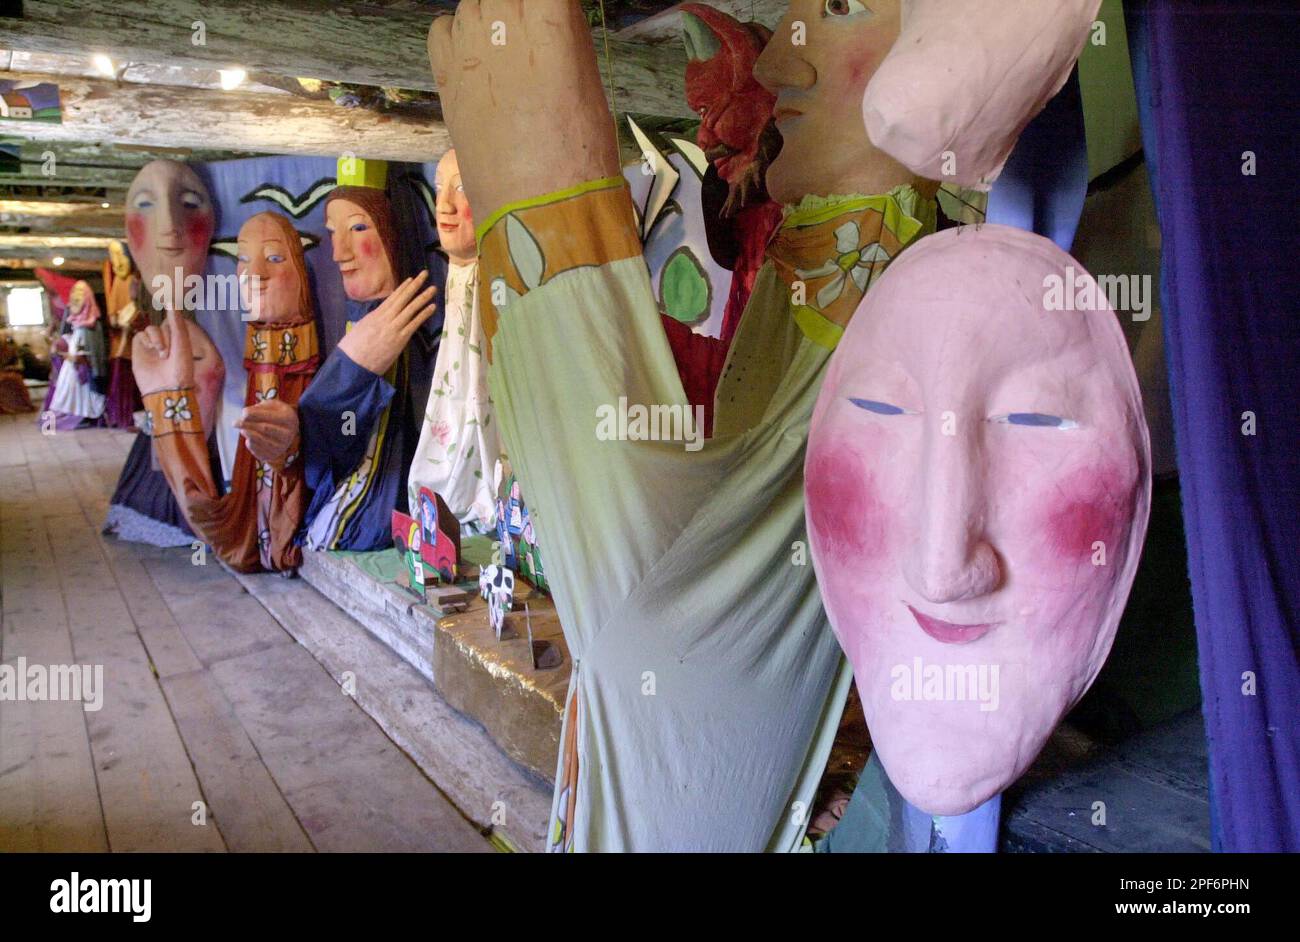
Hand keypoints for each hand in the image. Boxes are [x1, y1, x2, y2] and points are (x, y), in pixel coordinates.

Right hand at [131, 307, 193, 394]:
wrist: (166, 388)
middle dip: (167, 336)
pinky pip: (140, 335)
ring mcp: (152, 346)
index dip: (175, 327)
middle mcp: (165, 342)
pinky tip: (152, 351)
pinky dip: (147, 340)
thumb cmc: (180, 368)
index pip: (174, 323)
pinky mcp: (139, 349)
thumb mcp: (182, 343)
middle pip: (162, 325)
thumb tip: (171, 302)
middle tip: (169, 353)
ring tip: (162, 353)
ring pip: (151, 328)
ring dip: (157, 338)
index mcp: (179, 341)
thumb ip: (177, 323)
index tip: (177, 336)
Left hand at [236, 398, 298, 463]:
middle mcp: (288, 435)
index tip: (243, 412)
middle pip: (264, 429)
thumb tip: (244, 414)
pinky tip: (250, 438)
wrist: (287, 431)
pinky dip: (250, 443)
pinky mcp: (273, 456)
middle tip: (234, 422)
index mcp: (289, 419)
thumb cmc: (276, 414)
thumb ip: (259, 408)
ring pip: (260, 441)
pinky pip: (257, 451)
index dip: (254, 414)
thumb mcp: (271, 406)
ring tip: (242, 430)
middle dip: (247, 425)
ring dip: (248, 434)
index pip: (270, 417)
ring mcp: (281, 447)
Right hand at [336, 271, 438, 375]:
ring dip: (423, 297)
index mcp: (375, 315)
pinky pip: (414, 324)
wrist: (353, 362)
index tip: (411, 279)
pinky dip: (424, 314)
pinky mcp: (400, 339)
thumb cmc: (353, 349)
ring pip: (411, 308)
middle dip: (415, 285)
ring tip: (433, 288)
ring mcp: (393, 328)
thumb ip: (371, 323)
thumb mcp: (361, 330)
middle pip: (403, 298)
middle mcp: (385, 318)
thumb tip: (376, 320)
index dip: (403, 288)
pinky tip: (432, 307)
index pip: (392, 298)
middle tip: (425, 274)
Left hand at [428, 0, 620, 220]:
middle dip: (521, 8)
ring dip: (492, 17)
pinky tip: (477, 60)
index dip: (548, 4)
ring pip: (474, 4)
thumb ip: (569, 38)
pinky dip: (457, 34)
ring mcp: (467, 51)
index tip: (553, 13)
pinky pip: (442, 29)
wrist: (536, 210)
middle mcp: (501, 28)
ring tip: (508, 52)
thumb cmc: (578, 157)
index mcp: (548, 27)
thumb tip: (557, 12)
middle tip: (532, 36)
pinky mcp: (444, 78)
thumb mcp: (590, 88)